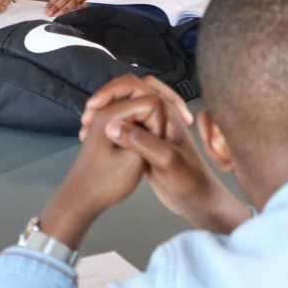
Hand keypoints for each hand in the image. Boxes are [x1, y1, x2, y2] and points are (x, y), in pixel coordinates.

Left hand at [39, 97, 163, 248]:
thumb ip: (150, 137)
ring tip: (143, 150)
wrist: (81, 198)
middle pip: (144, 104)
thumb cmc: (106, 183)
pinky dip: (137, 132)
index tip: (155, 143)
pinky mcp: (106, 129)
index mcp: (112, 114)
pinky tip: (135, 150)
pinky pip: (129, 121)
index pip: (152, 103)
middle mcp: (106, 110)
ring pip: (138, 113)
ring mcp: (105, 119)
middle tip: (150, 148)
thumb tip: (159, 122)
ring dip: (146, 128)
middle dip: (153, 123)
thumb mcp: (135, 160)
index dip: (160, 124)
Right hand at [104, 93, 249, 232]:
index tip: (93, 106)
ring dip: (108, 112)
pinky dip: (112, 127)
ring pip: (126, 108)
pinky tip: (100, 139)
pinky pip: (127, 125)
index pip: (136, 85)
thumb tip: (112, 126)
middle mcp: (160, 114)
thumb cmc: (189, 181)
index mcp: (167, 111)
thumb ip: (142, 142)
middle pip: (129, 92)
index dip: (112, 91)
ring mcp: (153, 128)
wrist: (197, 202)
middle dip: (108, 98)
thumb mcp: (166, 161)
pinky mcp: (147, 142)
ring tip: (89, 126)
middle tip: (90, 113)